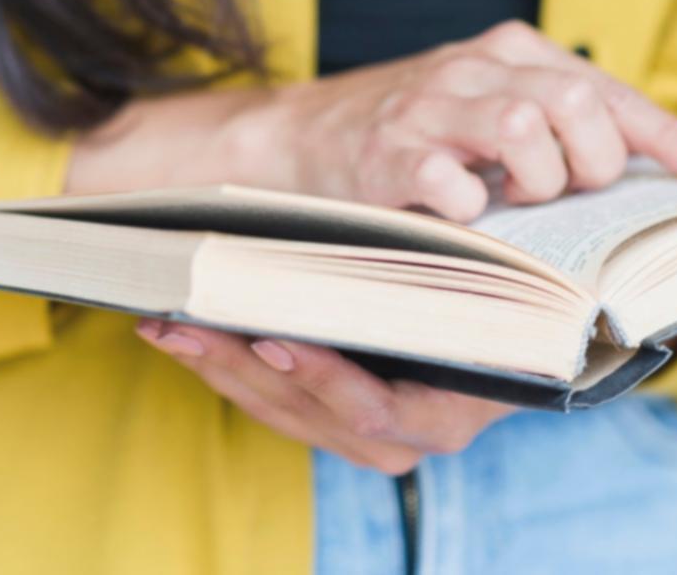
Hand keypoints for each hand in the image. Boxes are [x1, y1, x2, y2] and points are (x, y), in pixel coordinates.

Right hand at [68, 20, 676, 221]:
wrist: (300, 137)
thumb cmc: (419, 135)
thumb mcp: (494, 112)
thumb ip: (562, 126)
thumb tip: (654, 168)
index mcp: (512, 54)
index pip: (605, 89)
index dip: (663, 133)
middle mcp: (474, 69)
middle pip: (574, 100)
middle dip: (594, 160)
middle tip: (574, 195)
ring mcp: (427, 108)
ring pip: (522, 125)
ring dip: (540, 180)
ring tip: (521, 202)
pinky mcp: (385, 155)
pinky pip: (445, 177)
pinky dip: (471, 204)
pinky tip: (470, 216)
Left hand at [136, 320, 513, 474]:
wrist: (512, 338)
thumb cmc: (497, 301)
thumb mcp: (481, 289)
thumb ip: (439, 284)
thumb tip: (375, 237)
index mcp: (448, 415)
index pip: (373, 408)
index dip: (320, 376)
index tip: (271, 335)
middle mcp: (402, 440)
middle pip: (306, 411)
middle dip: (237, 364)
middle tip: (183, 319)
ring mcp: (363, 439)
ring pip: (276, 409)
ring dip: (215, 364)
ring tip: (164, 319)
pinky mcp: (330, 424)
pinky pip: (270, 402)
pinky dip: (225, 366)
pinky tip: (185, 331)